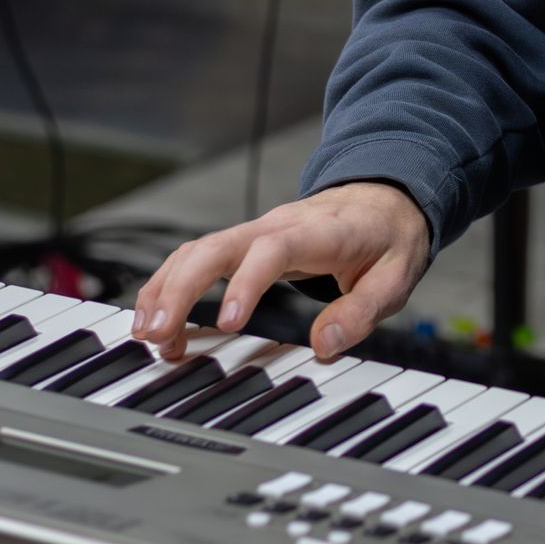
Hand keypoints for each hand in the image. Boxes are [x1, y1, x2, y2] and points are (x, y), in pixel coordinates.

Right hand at [131, 181, 430, 362]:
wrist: (385, 197)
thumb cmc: (388, 237)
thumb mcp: (396, 277)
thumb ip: (363, 311)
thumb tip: (324, 346)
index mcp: (319, 232)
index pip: (273, 249)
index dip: (246, 282)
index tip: (229, 323)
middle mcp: (278, 226)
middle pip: (217, 245)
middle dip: (182, 288)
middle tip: (159, 334)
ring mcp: (257, 231)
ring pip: (198, 249)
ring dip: (166, 288)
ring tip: (148, 335)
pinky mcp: (245, 243)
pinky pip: (198, 256)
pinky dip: (171, 284)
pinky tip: (157, 318)